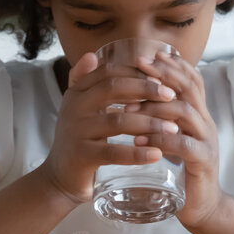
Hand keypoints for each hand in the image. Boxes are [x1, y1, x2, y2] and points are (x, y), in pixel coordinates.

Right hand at [40, 52, 180, 204]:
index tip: (162, 76)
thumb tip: (94, 54)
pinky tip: (157, 154)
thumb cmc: (81, 141)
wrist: (59, 179)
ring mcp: (76, 132)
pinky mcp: (81, 156)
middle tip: (172, 96)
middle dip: (146, 89)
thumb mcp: (81, 109)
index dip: (136, 71)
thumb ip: (88, 83)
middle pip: (113, 89)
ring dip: (149, 122)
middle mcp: (73, 107)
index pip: (108, 71)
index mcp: (77, 92)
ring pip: (117, 121)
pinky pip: (113, 152)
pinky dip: (137, 153)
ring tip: (174, 128)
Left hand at [125, 52, 222, 228]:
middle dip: (164, 74)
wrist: (202, 208)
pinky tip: (139, 139)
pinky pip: (183, 145)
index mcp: (198, 115)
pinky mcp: (203, 162)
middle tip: (138, 67)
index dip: (171, 65)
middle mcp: (206, 123)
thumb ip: (160, 122)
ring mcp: (207, 141)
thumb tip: (132, 102)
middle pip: (190, 88)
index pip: (191, 80)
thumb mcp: (171, 141)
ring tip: (129, 109)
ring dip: (155, 107)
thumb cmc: (181, 173)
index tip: (145, 56)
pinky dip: (160, 140)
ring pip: (185, 112)